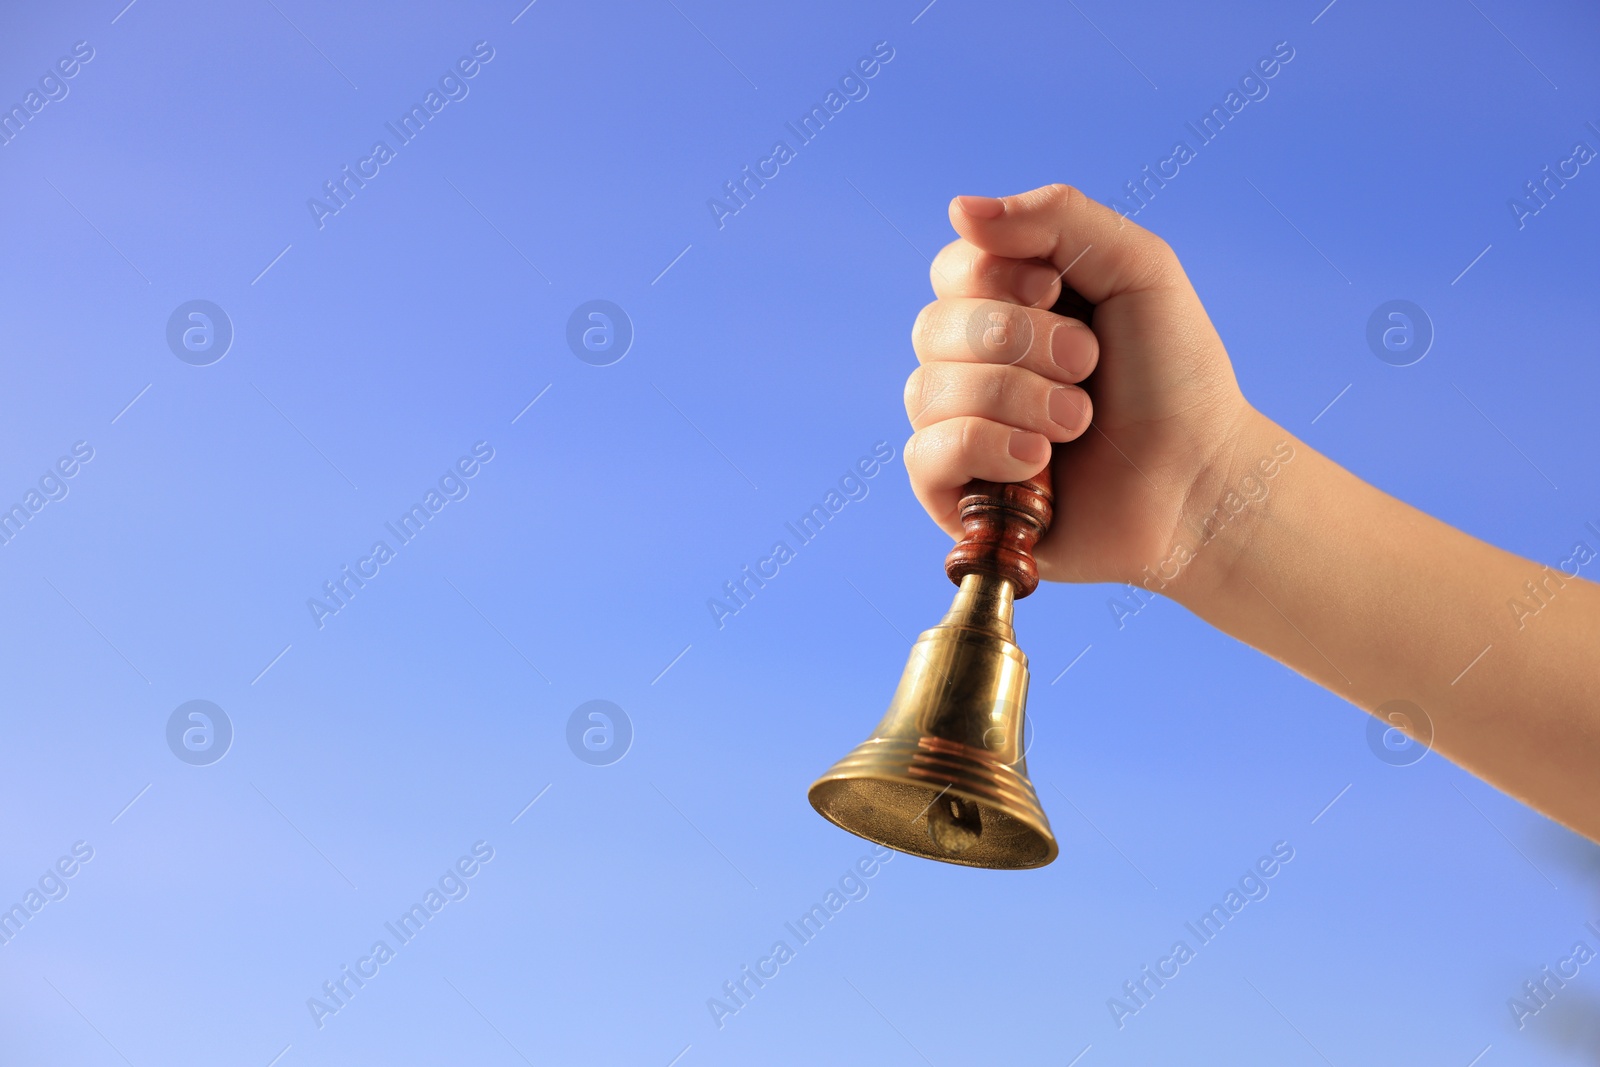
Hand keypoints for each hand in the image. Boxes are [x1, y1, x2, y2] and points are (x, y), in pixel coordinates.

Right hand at [904, 183, 1257, 589]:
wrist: (1200, 482)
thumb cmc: (1175, 379)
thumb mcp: (1137, 268)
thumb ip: (1058, 217)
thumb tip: (957, 208)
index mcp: (1007, 308)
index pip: (952, 269)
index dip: (996, 277)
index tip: (1059, 293)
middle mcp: (972, 366)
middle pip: (934, 328)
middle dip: (1021, 343)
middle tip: (1089, 367)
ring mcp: (959, 431)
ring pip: (928, 391)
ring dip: (1017, 399)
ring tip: (1078, 423)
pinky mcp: (955, 495)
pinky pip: (926, 454)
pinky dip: (988, 448)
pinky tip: (1038, 465)